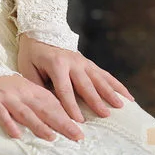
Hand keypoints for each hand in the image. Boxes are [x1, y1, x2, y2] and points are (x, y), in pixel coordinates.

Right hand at [0, 74, 85, 141]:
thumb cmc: (1, 87)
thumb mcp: (20, 90)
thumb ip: (36, 101)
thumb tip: (57, 118)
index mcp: (29, 88)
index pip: (52, 102)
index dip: (66, 115)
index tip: (79, 129)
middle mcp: (20, 91)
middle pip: (43, 108)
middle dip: (61, 122)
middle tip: (76, 136)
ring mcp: (5, 96)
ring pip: (24, 112)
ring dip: (38, 124)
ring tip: (51, 136)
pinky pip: (1, 114)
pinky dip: (8, 123)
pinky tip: (16, 134)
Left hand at [17, 34, 134, 122]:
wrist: (39, 33)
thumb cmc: (32, 55)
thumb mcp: (27, 68)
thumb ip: (37, 86)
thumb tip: (46, 106)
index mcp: (55, 64)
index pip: (64, 88)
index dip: (71, 105)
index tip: (79, 121)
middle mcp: (72, 62)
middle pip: (85, 84)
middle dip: (95, 100)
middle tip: (105, 115)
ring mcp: (82, 61)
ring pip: (99, 78)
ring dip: (110, 92)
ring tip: (121, 106)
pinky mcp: (88, 63)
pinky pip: (104, 74)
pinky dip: (116, 84)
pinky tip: (128, 95)